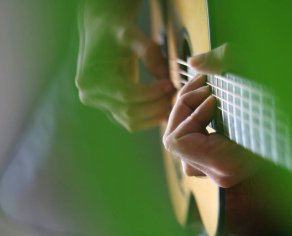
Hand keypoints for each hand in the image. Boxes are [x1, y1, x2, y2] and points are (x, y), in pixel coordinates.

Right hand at [75, 1, 174, 131]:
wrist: (102, 32)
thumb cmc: (115, 32)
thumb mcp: (131, 35)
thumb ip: (149, 53)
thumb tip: (166, 78)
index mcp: (91, 78)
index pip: (127, 94)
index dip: (152, 93)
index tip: (170, 84)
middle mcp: (91, 96)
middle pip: (130, 112)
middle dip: (156, 105)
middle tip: (174, 92)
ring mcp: (100, 105)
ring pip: (132, 122)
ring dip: (155, 114)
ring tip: (170, 98)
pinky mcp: (111, 109)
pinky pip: (132, 122)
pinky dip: (150, 117)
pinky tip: (164, 105)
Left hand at [163, 44, 264, 187]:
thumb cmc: (287, 91)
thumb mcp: (256, 67)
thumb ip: (223, 59)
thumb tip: (195, 62)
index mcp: (227, 162)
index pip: (178, 142)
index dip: (187, 113)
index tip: (212, 94)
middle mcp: (222, 174)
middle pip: (177, 145)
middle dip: (184, 111)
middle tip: (204, 87)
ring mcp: (224, 171)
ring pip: (185, 149)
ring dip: (189, 118)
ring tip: (206, 94)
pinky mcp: (227, 163)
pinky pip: (197, 147)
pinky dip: (198, 124)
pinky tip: (213, 105)